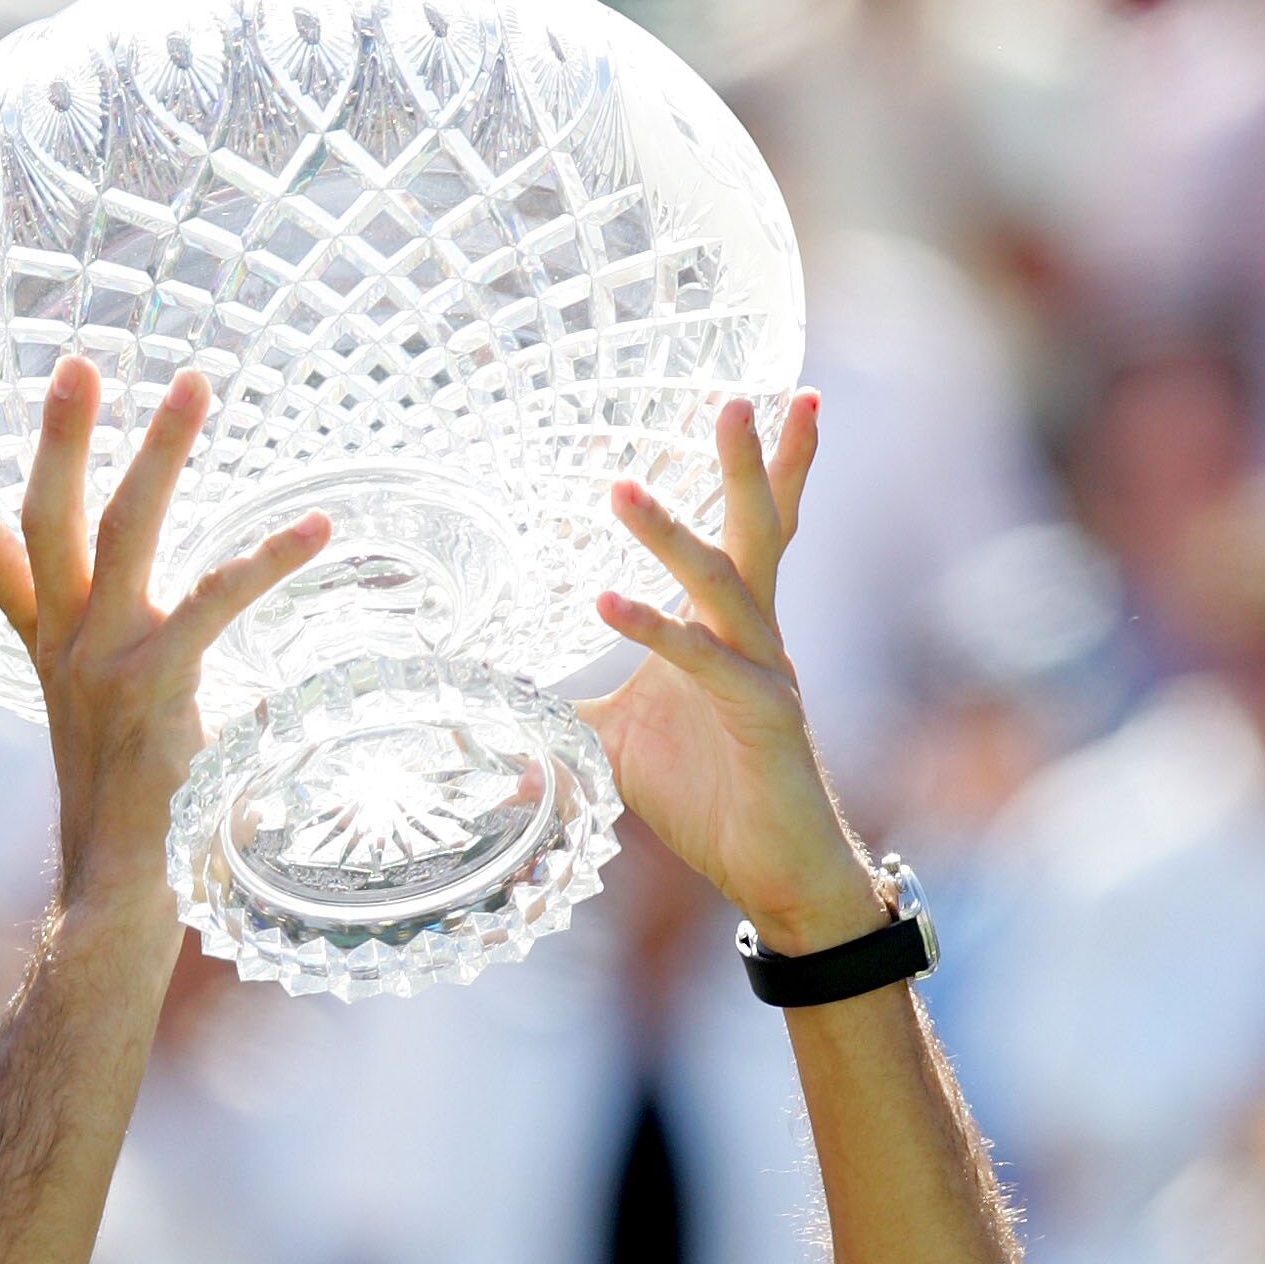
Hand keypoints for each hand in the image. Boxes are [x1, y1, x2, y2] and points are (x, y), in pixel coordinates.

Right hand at [0, 359, 328, 928]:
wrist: (121, 903)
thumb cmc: (133, 829)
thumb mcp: (118, 744)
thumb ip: (139, 701)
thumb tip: (170, 687)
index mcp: (50, 656)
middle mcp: (67, 650)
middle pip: (48, 522)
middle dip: (58, 439)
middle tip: (74, 362)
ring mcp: (105, 665)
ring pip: (124, 531)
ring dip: (158, 453)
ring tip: (193, 382)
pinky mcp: (155, 687)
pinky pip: (212, 599)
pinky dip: (269, 559)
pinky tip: (320, 525)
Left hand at [577, 394, 880, 954]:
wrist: (775, 870)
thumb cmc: (708, 797)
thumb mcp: (614, 745)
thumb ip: (561, 715)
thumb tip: (489, 712)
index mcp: (728, 628)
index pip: (732, 532)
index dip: (730, 473)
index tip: (721, 400)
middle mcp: (755, 636)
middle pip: (756, 529)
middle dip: (745, 462)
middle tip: (731, 393)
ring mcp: (764, 672)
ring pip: (723, 583)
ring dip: (670, 534)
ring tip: (624, 487)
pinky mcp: (762, 718)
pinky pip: (704, 663)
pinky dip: (653, 630)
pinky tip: (604, 600)